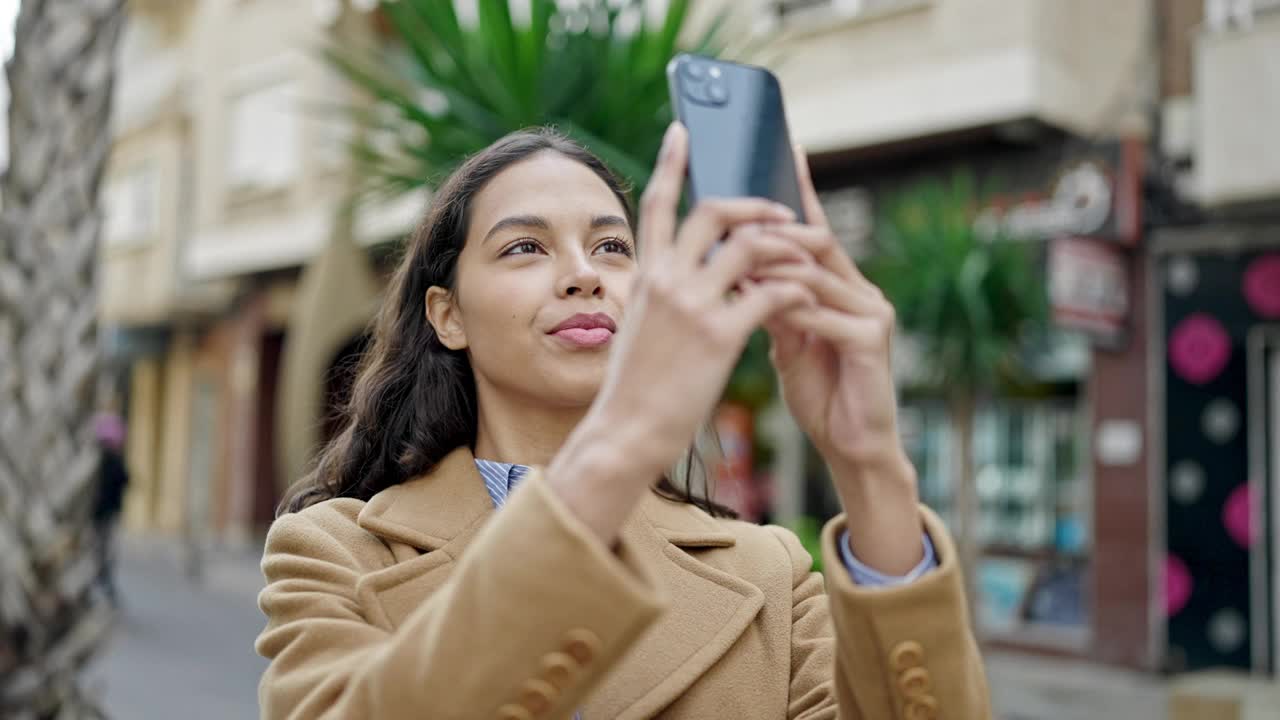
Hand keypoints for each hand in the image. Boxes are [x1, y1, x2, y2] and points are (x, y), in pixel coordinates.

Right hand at [547, 124, 815, 541]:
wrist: (626, 432)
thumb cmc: (634, 388)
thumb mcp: (640, 328)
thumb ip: (661, 296)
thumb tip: (680, 279)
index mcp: (645, 275)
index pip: (658, 204)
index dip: (672, 164)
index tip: (683, 131)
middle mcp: (666, 280)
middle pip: (714, 212)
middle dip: (754, 203)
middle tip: (782, 212)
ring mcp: (692, 305)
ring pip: (750, 246)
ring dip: (786, 244)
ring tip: (807, 254)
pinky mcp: (719, 335)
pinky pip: (770, 294)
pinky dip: (794, 290)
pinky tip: (805, 299)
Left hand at [757, 147, 924, 573]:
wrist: (853, 446)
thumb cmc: (821, 393)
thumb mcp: (788, 342)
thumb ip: (773, 304)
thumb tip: (740, 269)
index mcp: (842, 287)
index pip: (816, 228)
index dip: (802, 189)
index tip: (785, 149)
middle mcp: (862, 291)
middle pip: (816, 241)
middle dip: (774, 228)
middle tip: (734, 219)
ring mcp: (872, 313)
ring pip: (814, 272)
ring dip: (771, 265)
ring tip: (735, 259)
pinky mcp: (871, 341)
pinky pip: (821, 313)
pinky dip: (786, 307)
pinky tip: (759, 304)